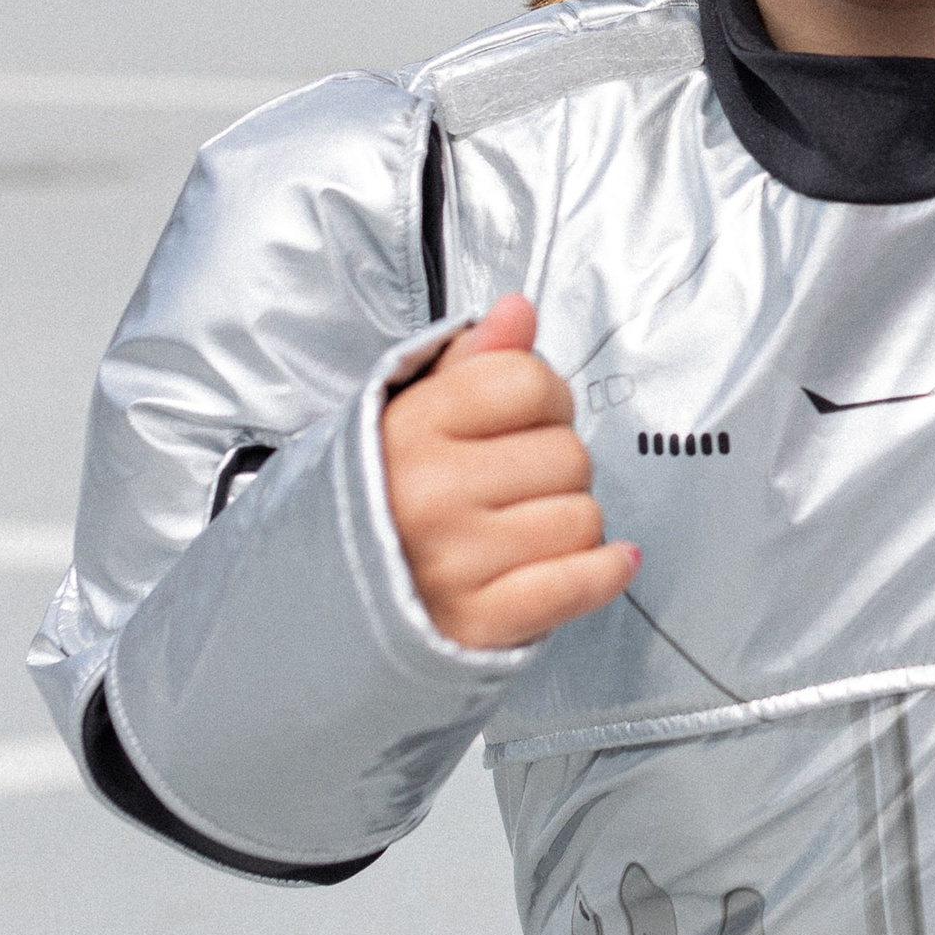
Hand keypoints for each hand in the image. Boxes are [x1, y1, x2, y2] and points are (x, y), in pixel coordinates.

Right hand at [381, 294, 638, 649]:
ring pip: (583, 517)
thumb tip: (520, 311)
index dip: (543, 398)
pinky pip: (577, 583)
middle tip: (516, 482)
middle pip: (568, 454)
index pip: (531, 383)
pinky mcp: (480, 622)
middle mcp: (430, 495)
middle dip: (556, 464)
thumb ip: (474, 358)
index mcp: (412, 429)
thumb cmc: (387, 496)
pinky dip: (602, 572)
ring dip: (569, 521)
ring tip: (523, 526)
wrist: (332, 596)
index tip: (524, 419)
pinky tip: (603, 560)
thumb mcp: (413, 410)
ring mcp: (454, 563)